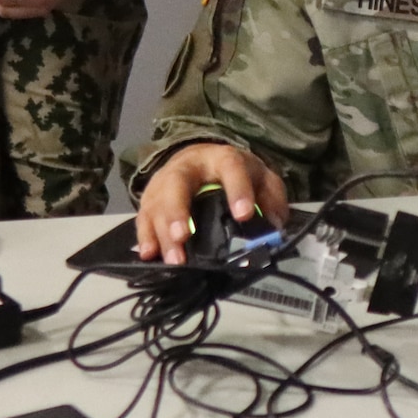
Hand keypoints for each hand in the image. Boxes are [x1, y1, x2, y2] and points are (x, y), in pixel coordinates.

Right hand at [135, 144, 288, 264]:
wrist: (200, 159)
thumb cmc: (233, 173)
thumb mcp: (260, 178)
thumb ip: (271, 198)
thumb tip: (275, 227)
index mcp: (222, 159)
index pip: (230, 168)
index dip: (237, 189)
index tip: (244, 214)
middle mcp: (188, 168)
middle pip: (178, 183)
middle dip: (178, 211)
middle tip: (184, 236)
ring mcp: (164, 183)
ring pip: (157, 203)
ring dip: (162, 232)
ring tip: (174, 258)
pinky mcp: (150, 200)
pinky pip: (143, 217)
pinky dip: (145, 236)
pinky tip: (149, 254)